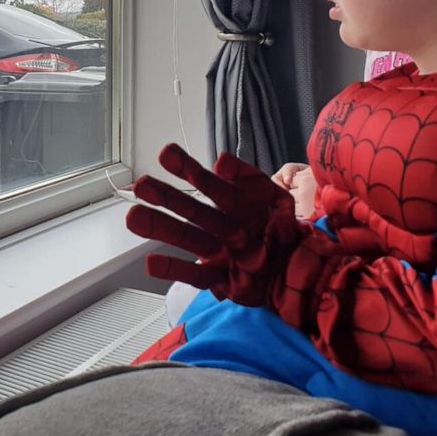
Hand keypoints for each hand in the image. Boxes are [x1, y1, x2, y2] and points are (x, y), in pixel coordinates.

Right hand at [125, 143, 304, 306]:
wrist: (303, 275)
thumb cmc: (284, 235)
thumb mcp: (278, 201)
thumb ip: (253, 180)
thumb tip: (221, 159)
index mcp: (239, 207)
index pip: (213, 187)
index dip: (191, 171)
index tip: (167, 154)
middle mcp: (224, 228)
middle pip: (194, 212)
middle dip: (167, 199)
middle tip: (141, 185)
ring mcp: (220, 254)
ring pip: (189, 239)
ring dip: (161, 228)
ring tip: (133, 217)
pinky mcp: (220, 281)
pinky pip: (196, 276)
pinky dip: (174, 270)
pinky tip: (150, 263)